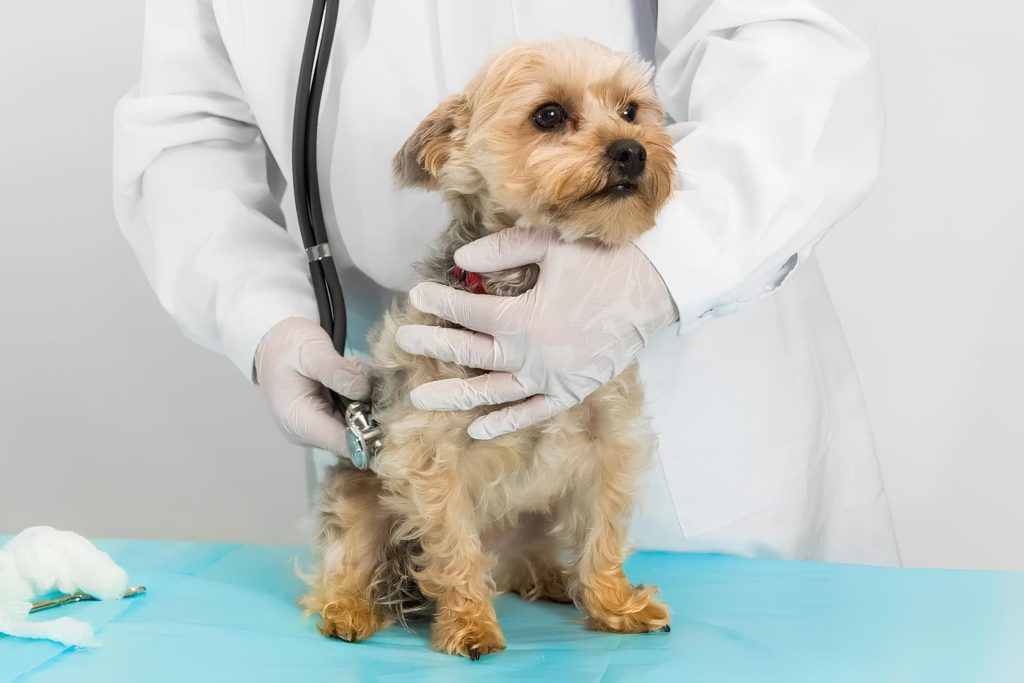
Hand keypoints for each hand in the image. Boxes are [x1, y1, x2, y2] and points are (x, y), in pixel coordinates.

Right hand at [255, 317, 369, 453]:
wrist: (273, 341)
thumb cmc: (287, 345)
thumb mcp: (312, 350)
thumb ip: (337, 372)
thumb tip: (363, 392)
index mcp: (298, 421)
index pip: (342, 443)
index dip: (369, 434)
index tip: (388, 412)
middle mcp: (306, 433)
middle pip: (352, 437)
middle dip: (368, 412)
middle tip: (372, 383)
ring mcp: (316, 428)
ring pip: (354, 426)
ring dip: (364, 403)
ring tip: (356, 375)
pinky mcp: (323, 419)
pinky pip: (349, 416)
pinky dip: (358, 400)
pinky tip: (352, 379)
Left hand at [396, 227, 677, 438]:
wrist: (657, 289)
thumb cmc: (604, 261)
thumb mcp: (552, 245)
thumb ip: (503, 250)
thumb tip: (459, 258)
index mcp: (525, 318)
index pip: (468, 312)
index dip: (439, 302)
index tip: (417, 294)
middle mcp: (532, 355)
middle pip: (471, 355)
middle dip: (434, 346)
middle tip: (404, 340)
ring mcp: (551, 379)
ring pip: (492, 393)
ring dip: (454, 397)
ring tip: (420, 398)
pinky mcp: (571, 392)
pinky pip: (532, 413)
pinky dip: (505, 422)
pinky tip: (477, 428)